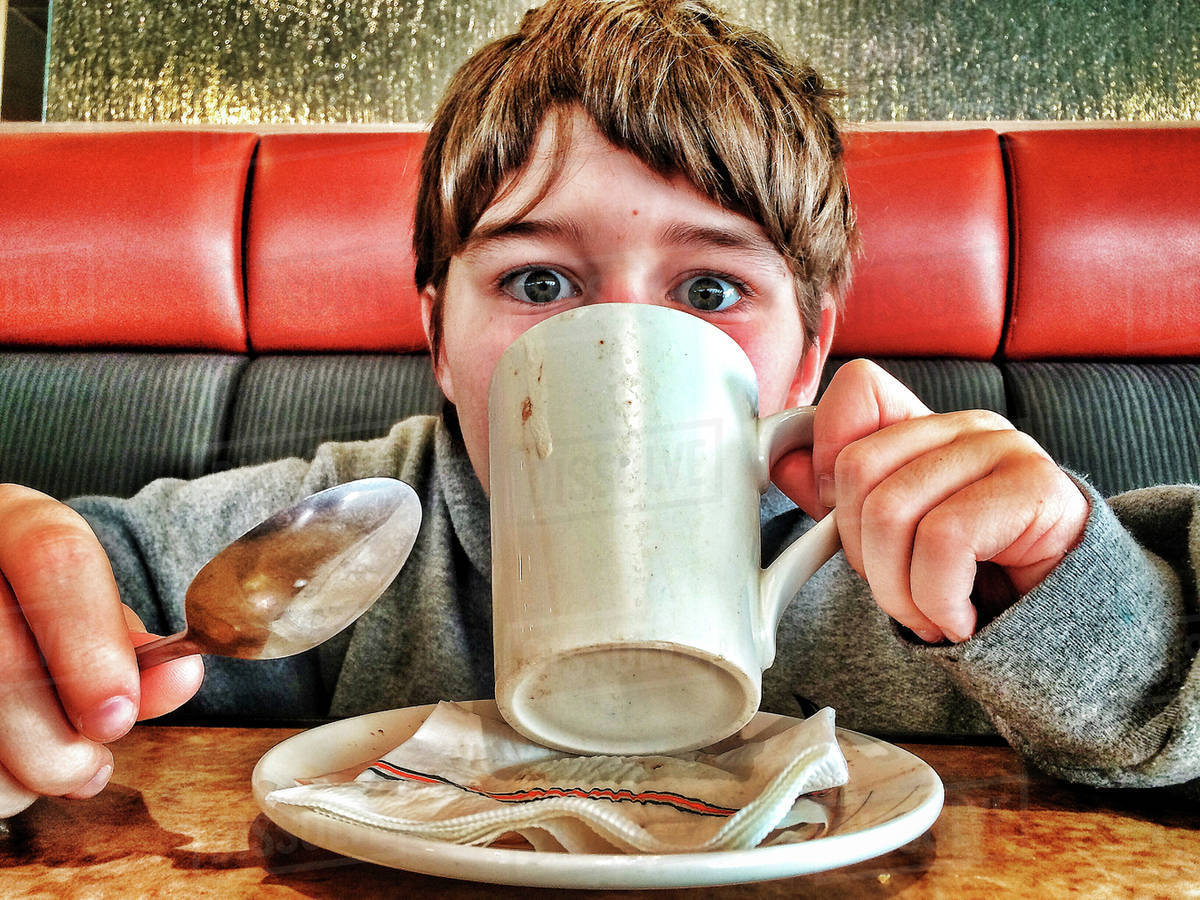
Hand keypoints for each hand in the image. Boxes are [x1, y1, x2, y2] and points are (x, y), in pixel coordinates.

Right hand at [0, 485, 203, 816]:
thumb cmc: (38, 607)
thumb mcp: (83, 604)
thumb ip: (127, 643)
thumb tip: (180, 677)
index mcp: (11, 520)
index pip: (56, 560)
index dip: (92, 644)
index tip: (119, 715)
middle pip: (3, 662)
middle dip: (57, 738)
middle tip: (91, 767)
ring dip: (24, 773)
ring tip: (60, 770)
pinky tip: (15, 773)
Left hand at [774, 360, 1089, 643]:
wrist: (1067, 625)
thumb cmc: (976, 579)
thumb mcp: (895, 539)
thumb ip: (838, 499)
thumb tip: (778, 459)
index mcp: (924, 428)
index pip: (858, 388)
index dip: (827, 454)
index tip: (841, 523)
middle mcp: (964, 426)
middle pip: (858, 469)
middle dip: (863, 555)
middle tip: (899, 594)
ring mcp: (1003, 449)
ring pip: (894, 512)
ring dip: (900, 592)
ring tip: (930, 615)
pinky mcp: (1034, 488)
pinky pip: (944, 542)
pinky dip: (937, 600)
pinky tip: (960, 619)